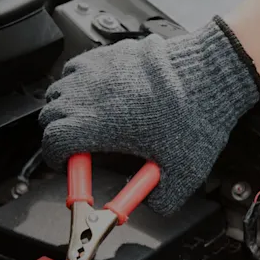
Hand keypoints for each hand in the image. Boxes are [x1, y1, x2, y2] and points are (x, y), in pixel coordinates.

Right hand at [39, 17, 259, 215]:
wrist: (210, 74)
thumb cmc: (195, 114)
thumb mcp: (183, 172)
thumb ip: (163, 199)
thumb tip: (152, 205)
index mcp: (99, 124)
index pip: (52, 142)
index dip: (55, 159)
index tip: (67, 166)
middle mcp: (90, 93)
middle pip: (49, 116)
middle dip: (58, 135)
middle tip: (77, 148)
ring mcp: (97, 70)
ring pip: (59, 90)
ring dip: (65, 108)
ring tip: (85, 121)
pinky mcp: (109, 53)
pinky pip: (77, 68)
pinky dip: (78, 83)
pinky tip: (99, 94)